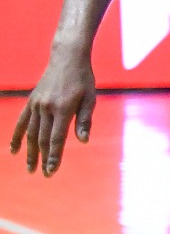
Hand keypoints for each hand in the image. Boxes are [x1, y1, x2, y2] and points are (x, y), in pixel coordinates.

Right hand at [9, 54, 96, 175]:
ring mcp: (36, 104)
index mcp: (63, 108)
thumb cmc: (83, 79)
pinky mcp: (31, 101)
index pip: (57, 138)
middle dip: (43, 158)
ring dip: (30, 152)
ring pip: (31, 133)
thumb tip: (82, 141)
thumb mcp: (90, 98)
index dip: (54, 156)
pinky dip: (17, 136)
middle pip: (43, 139)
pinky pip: (22, 122)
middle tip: (45, 175)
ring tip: (30, 168)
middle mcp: (46, 108)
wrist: (67, 58)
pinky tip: (14, 150)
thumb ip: (84, 120)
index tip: (52, 171)